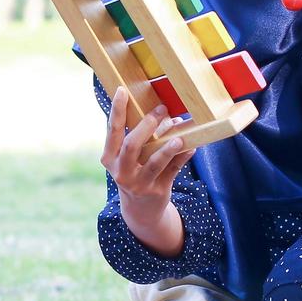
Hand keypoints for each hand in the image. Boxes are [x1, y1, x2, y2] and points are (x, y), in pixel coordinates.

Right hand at [101, 86, 195, 251]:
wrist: (140, 209)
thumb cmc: (134, 171)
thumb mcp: (127, 157)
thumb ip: (138, 136)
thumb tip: (165, 114)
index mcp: (109, 158)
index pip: (112, 130)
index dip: (116, 110)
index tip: (122, 90)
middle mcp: (121, 171)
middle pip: (131, 145)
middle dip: (147, 126)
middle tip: (161, 109)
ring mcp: (139, 183)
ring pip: (154, 163)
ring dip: (167, 148)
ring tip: (179, 137)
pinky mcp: (157, 191)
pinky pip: (172, 171)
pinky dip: (182, 158)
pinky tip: (192, 147)